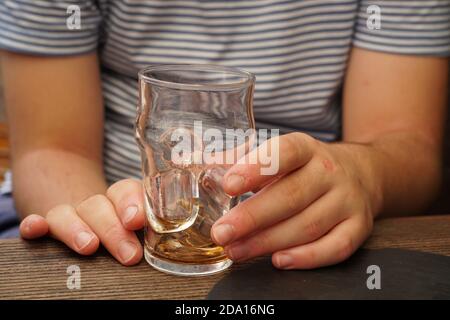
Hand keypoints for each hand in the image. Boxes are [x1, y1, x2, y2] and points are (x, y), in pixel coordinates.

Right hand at [19, 179, 144, 265]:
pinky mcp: (46, 226)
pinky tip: (36, 229)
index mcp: (120, 202)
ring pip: (67, 213)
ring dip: (77, 228)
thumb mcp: (138, 230)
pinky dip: (35, 225)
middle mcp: (94, 206)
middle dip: (114, 230)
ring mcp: (69, 215)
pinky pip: (38, 222)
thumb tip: (168, 248)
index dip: (132, 202)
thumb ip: (151, 233)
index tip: (137, 220)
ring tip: (89, 246)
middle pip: (99, 207)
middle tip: (129, 255)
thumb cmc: (122, 232)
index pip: (126, 191)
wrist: (88, 217)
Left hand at [211, 133, 379, 268]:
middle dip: (252, 218)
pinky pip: (335, 247)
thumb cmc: (306, 167)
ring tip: (236, 250)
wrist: (360, 173)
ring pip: (307, 225)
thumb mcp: (279, 154)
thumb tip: (199, 163)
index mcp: (306, 148)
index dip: (255, 169)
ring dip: (268, 242)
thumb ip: (240, 159)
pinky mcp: (358, 226)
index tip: (228, 185)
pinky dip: (307, 257)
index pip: (283, 153)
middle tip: (221, 233)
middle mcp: (329, 172)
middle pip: (291, 196)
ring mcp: (347, 200)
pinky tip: (279, 260)